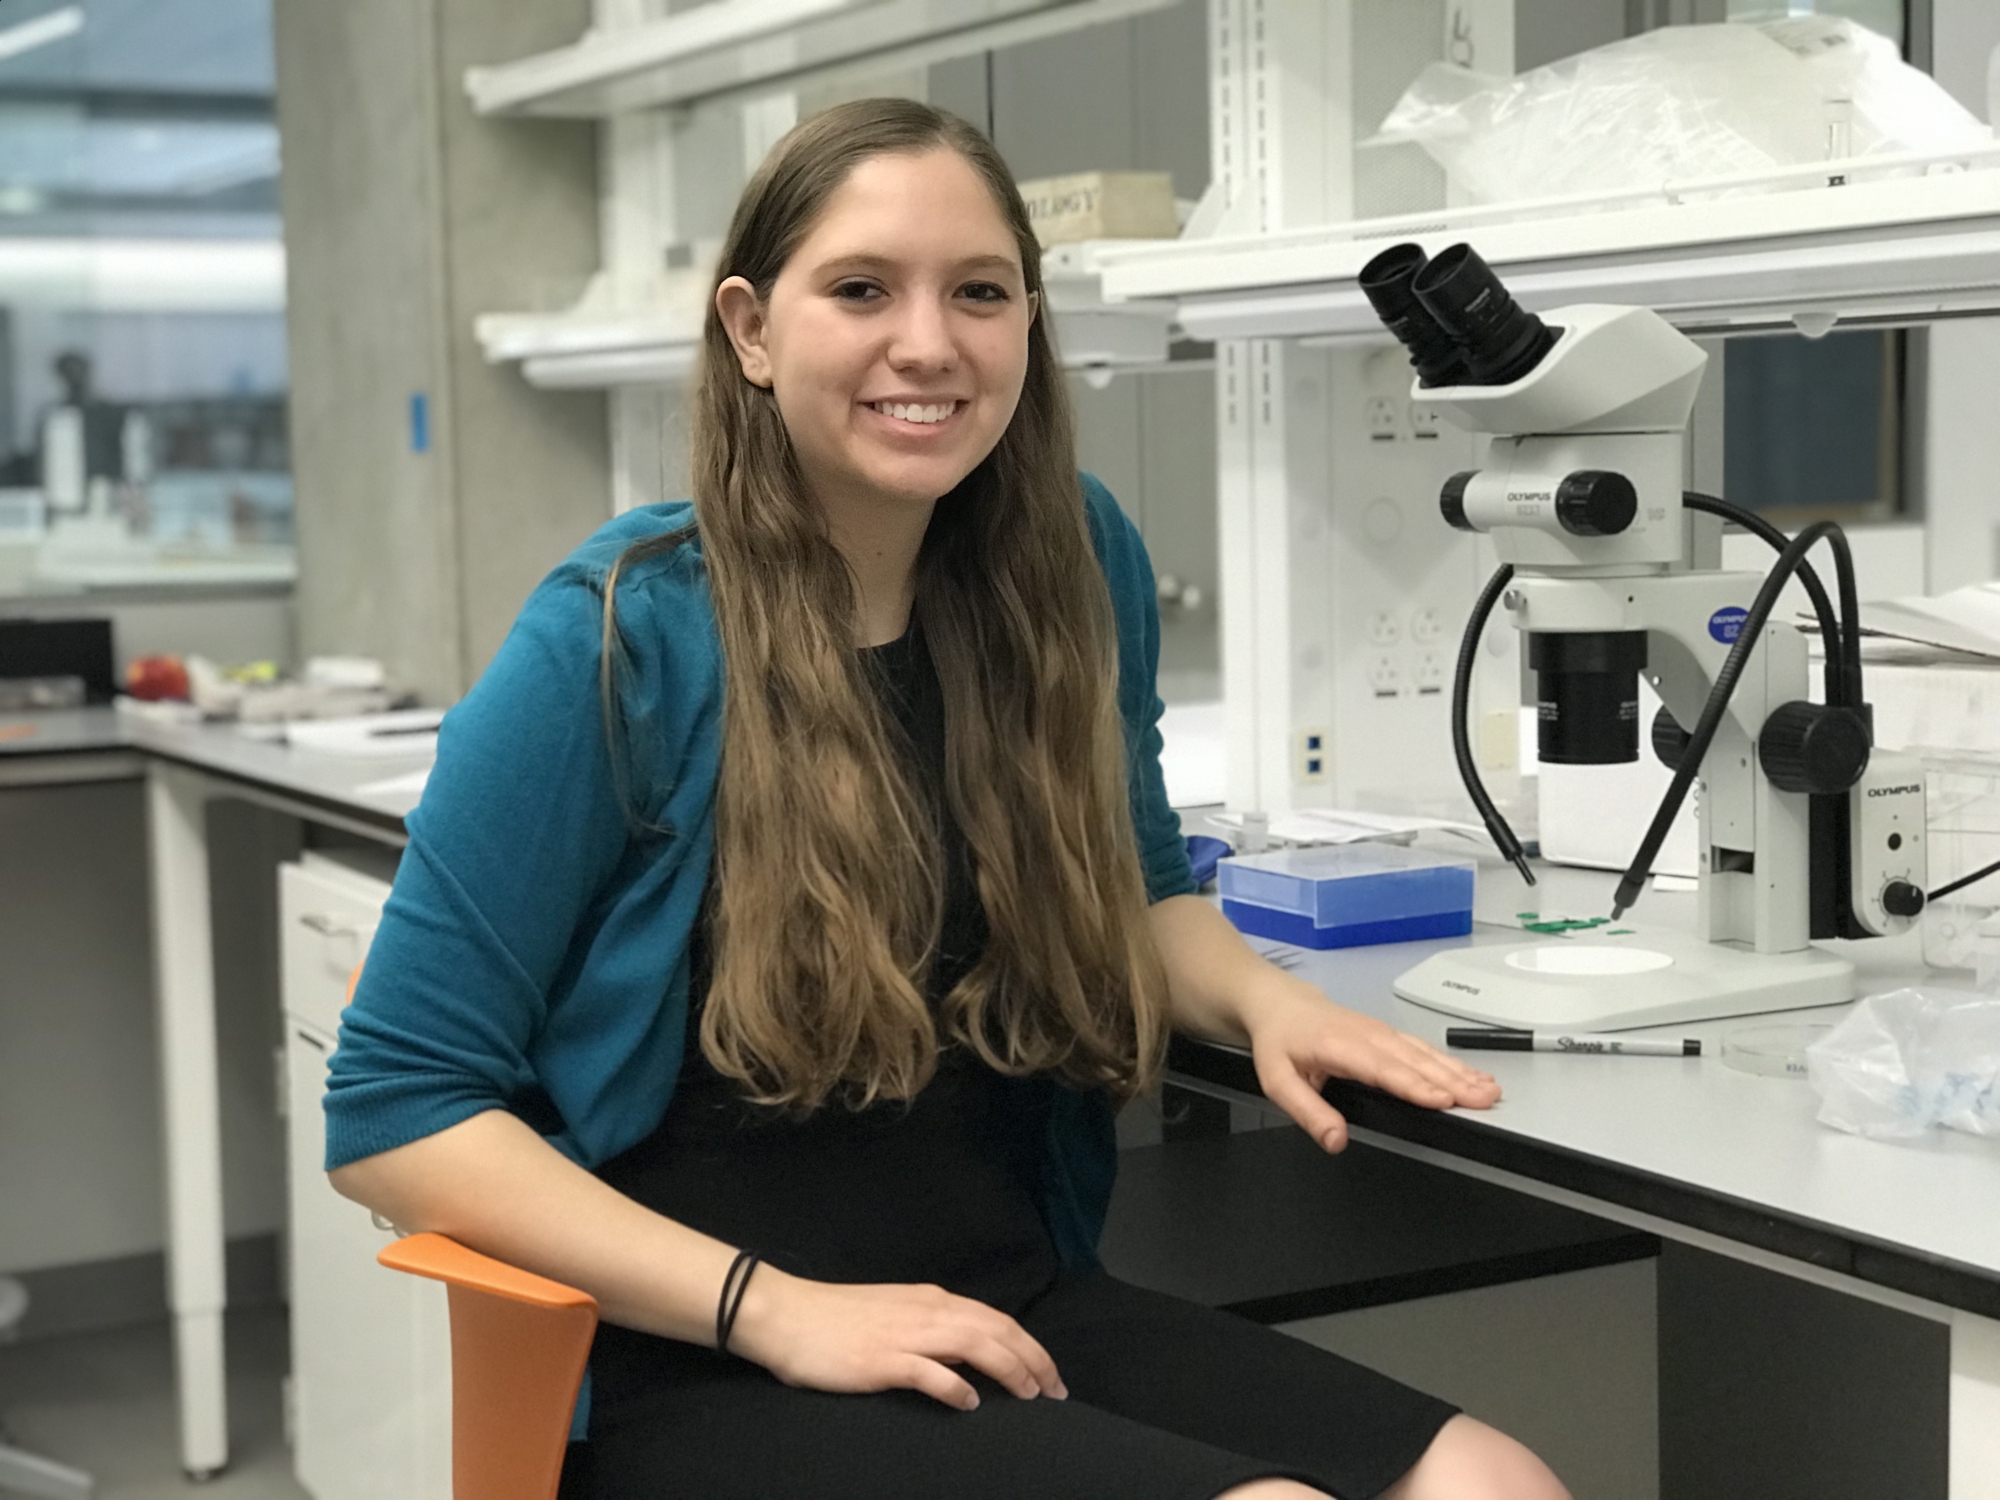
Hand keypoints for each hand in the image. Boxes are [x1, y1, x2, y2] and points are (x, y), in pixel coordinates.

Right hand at [727, 1265, 1067, 1410]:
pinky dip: (956, 1386)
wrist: (784, 1315)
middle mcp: (927, 1311)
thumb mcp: (894, 1315)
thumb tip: (968, 1358)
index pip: (996, 1320)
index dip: (1029, 1346)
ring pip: (974, 1344)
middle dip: (1034, 1360)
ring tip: (1030, 1396)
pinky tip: (971, 1403)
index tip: (1050, 1375)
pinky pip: (929, 1372)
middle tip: (1057, 1391)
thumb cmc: (836, 1320)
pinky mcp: (882, 1359)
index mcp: (931, 1300)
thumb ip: (931, 1331)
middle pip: (997, 1330)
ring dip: (1009, 1369)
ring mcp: (905, 1334)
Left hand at [1245, 976, 1500, 1152]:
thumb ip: (1307, 1111)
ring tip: (1489, 1090)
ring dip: (1459, 1072)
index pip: (1383, 1069)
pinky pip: (1424, 1049)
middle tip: (1485, 1099)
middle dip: (1453, 1081)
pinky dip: (1451, 1063)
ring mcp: (1382, 1032)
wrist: (1281, 1003)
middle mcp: (1368, 1036)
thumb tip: (1336, 1140)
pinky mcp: (1389, 1035)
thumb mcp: (1278, 1080)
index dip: (1415, 1085)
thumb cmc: (1280, 1041)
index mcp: (1340, 1046)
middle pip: (1415, 1061)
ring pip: (1425, 1054)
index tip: (1444, 1100)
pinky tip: (1471, 1076)